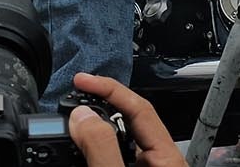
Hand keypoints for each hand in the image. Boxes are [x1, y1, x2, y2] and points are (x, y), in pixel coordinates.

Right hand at [69, 72, 185, 166]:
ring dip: (94, 127)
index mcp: (166, 157)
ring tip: (73, 120)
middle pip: (127, 120)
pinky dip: (92, 148)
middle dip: (100, 104)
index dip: (109, 89)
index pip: (139, 107)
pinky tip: (80, 147)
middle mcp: (157, 162)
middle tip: (75, 95)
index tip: (83, 80)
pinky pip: (110, 156)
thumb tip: (83, 116)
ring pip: (117, 139)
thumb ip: (103, 148)